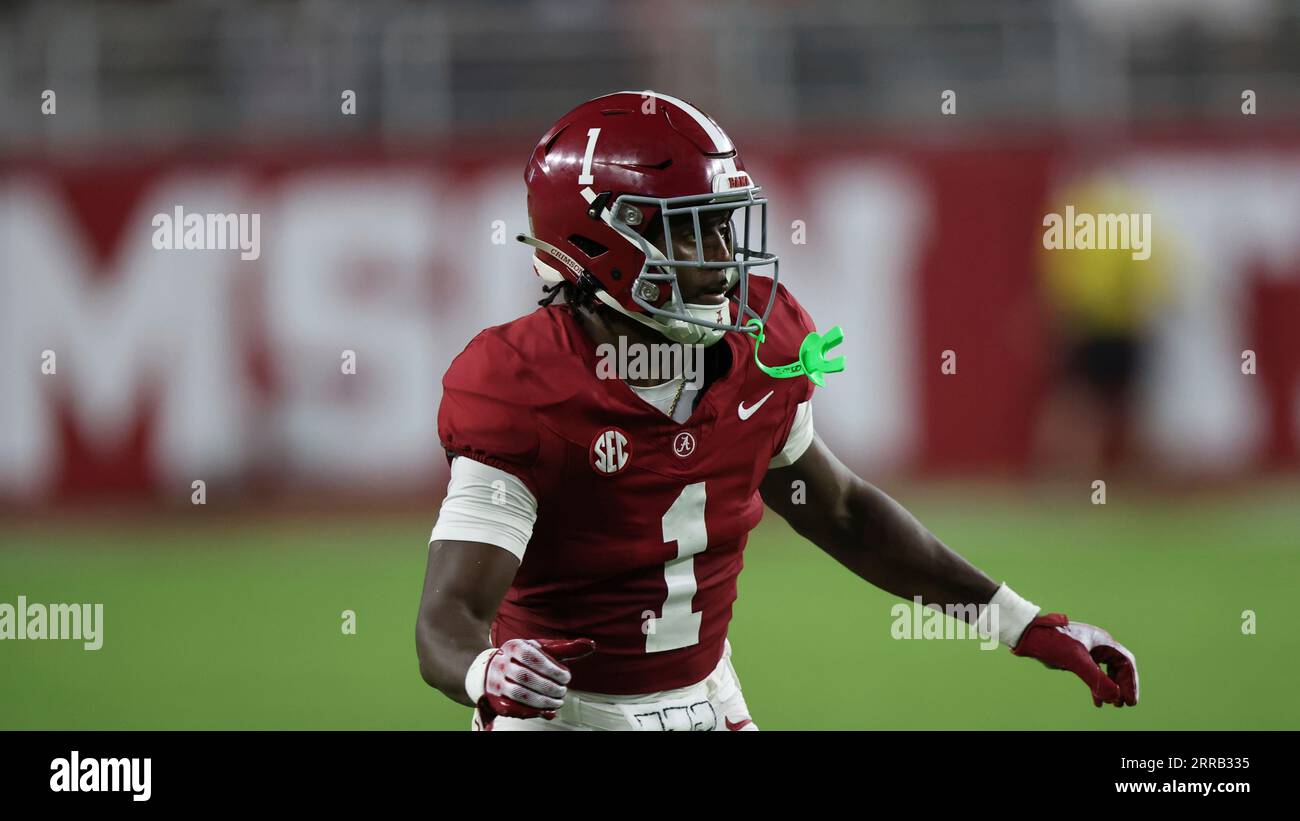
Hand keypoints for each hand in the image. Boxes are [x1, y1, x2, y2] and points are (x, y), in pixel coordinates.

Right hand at [476, 638, 595, 723]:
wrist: (489, 671)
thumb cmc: (523, 658)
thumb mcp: (541, 649)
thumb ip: (565, 648)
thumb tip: (591, 645)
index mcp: (514, 647)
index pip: (534, 657)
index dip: (553, 669)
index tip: (567, 677)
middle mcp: (501, 663)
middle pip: (527, 677)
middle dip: (549, 687)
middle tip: (563, 691)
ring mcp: (496, 682)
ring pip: (520, 694)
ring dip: (543, 701)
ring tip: (557, 702)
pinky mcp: (496, 700)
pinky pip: (514, 708)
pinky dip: (532, 711)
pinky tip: (545, 710)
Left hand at [1012, 613, 1138, 707]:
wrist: (1027, 633)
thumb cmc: (1051, 641)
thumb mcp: (1075, 660)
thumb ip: (1096, 679)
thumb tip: (1115, 697)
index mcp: (1102, 641)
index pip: (1125, 663)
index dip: (1130, 683)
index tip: (1130, 700)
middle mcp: (1098, 643)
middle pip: (1119, 667)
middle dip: (1122, 686)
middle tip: (1124, 704)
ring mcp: (1088, 648)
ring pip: (1107, 670)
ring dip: (1111, 687)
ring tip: (1113, 704)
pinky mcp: (1077, 655)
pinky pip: (1095, 672)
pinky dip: (1098, 686)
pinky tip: (1097, 700)